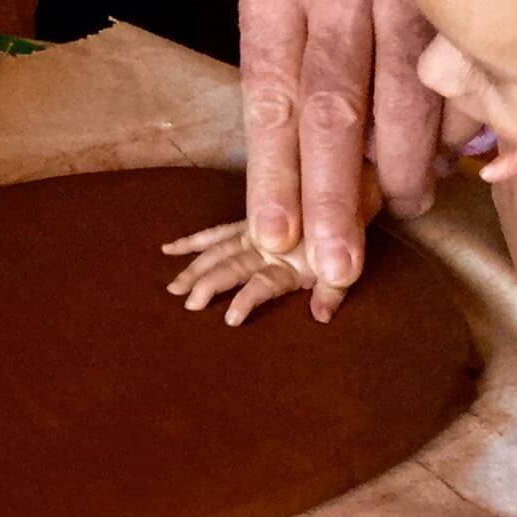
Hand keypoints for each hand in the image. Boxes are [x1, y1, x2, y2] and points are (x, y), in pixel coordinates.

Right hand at [160, 218, 346, 326]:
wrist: (345, 198)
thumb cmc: (340, 243)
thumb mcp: (343, 271)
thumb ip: (333, 291)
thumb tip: (321, 317)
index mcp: (291, 262)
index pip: (263, 282)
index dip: (247, 298)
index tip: (230, 317)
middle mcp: (268, 246)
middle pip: (233, 265)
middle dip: (209, 283)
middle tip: (188, 302)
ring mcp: (255, 234)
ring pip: (218, 250)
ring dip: (195, 267)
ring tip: (172, 286)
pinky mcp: (248, 224)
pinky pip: (217, 232)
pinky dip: (195, 240)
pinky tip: (171, 249)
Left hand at [238, 0, 441, 317]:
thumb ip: (282, 50)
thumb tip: (300, 160)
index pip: (270, 94)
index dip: (274, 174)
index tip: (277, 238)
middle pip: (335, 107)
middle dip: (337, 197)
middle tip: (340, 266)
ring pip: (406, 97)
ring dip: (406, 168)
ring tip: (406, 209)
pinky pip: (457, 72)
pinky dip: (452, 124)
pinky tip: (448, 155)